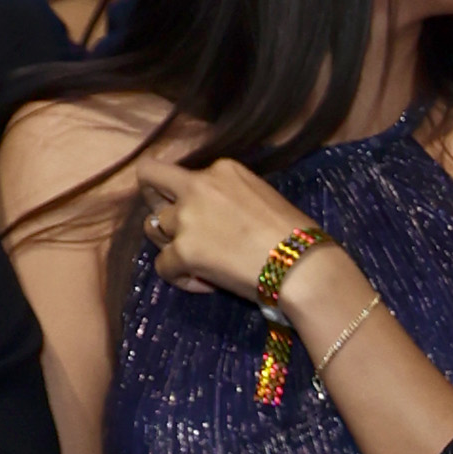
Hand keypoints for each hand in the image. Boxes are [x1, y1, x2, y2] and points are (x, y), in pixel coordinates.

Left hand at [135, 146, 323, 303]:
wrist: (302, 265)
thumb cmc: (296, 235)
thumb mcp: (261, 196)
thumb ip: (230, 197)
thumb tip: (217, 218)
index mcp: (221, 169)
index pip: (183, 173)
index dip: (186, 195)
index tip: (201, 213)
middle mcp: (198, 186)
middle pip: (150, 180)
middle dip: (154, 201)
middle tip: (172, 225)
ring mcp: (187, 218)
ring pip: (152, 227)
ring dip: (169, 244)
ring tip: (195, 262)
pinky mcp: (183, 251)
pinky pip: (163, 266)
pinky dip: (180, 278)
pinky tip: (205, 284)